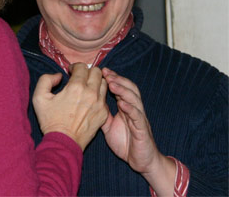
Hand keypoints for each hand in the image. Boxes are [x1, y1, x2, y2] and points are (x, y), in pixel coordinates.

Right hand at [33, 64, 107, 150]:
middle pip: (97, 71)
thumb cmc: (50, 120)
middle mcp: (91, 93)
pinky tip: (90, 100)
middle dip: (87, 72)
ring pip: (104, 83)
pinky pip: (105, 97)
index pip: (82, 66)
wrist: (63, 142)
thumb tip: (59, 76)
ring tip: (86, 87)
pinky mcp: (103, 113)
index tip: (70, 72)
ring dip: (95, 82)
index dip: (75, 67)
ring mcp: (99, 104)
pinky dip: (99, 94)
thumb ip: (46, 79)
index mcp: (76, 87)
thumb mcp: (39, 97)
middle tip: (79, 78)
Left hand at [101, 68, 175, 195]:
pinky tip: (122, 104)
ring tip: (112, 83)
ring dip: (123, 90)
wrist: (141, 161)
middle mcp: (134, 109)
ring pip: (134, 99)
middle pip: (129, 88)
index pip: (121, 87)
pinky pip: (137, 117)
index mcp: (126, 107)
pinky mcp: (142, 130)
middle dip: (118, 79)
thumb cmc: (125, 142)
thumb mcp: (108, 126)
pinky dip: (130, 109)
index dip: (113, 78)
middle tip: (106, 72)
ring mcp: (139, 119)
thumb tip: (90, 101)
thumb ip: (102, 113)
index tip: (102, 70)